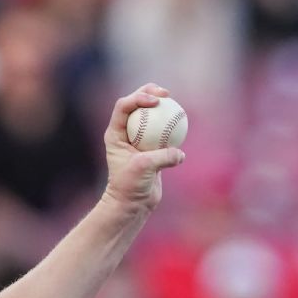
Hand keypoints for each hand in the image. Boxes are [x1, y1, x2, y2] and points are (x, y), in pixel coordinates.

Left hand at [103, 84, 185, 212]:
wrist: (132, 204)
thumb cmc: (130, 186)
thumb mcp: (144, 168)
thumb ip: (162, 156)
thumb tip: (180, 153)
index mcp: (115, 133)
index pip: (124, 106)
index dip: (138, 97)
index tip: (156, 101)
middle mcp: (125, 133)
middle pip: (136, 104)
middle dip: (149, 92)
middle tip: (165, 94)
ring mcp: (139, 140)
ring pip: (151, 116)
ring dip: (162, 107)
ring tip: (175, 102)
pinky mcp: (152, 148)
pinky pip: (163, 131)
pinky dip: (172, 126)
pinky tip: (183, 123)